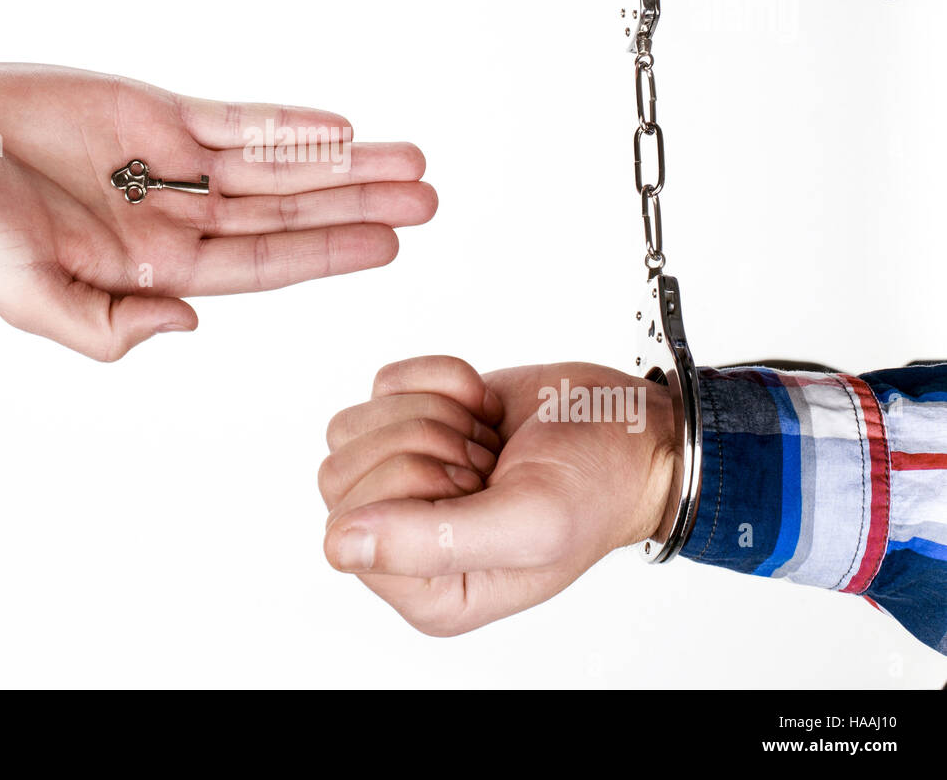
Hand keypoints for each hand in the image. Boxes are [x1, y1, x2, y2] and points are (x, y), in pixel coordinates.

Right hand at [0, 62, 435, 359]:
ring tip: (408, 161)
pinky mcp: (154, 110)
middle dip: (358, 205)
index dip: (327, 252)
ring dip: (341, 162)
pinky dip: (288, 122)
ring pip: (276, 163)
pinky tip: (338, 125)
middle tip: (428, 200)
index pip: (263, 265)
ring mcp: (169, 162)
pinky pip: (236, 119)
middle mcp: (175, 219)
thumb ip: (111, 327)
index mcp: (155, 271)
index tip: (390, 246)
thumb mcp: (31, 299)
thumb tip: (192, 324)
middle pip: (287, 212)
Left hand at [319, 356, 677, 635]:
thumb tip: (341, 544)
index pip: (345, 529)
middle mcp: (403, 543)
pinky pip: (383, 384)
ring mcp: (402, 481)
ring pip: (350, 426)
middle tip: (486, 461)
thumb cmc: (597, 485)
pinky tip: (483, 408)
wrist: (631, 427)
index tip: (479, 484)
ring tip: (486, 439)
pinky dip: (440, 379)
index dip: (412, 487)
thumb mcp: (529, 523)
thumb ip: (432, 543)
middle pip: (339, 473)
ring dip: (430, 412)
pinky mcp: (410, 423)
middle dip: (423, 445)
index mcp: (427, 590)